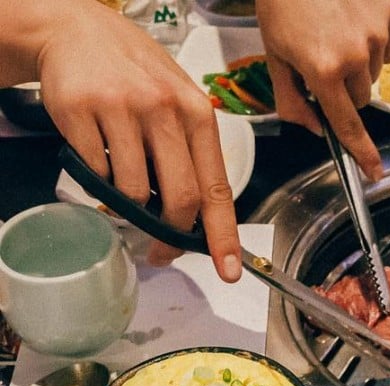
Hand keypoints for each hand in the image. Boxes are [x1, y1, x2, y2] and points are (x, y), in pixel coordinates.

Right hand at [8, 0, 242, 282]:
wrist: (78, 31)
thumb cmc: (137, 73)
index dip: (223, 234)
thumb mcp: (179, 101)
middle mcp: (165, 110)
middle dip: (171, 234)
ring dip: (127, 206)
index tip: (228, 269)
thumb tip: (199, 214)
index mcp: (198, 114)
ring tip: (122, 186)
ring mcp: (122, 110)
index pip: (217, 186)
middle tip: (161, 249)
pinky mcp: (80, 112)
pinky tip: (98, 158)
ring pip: (131, 191)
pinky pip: (94, 172)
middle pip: (179, 197)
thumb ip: (192, 151)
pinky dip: (97, 180)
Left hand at [255, 0, 389, 180]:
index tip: (375, 172)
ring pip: (375, 71)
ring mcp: (378, 32)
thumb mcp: (274, 54)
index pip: (346, 122)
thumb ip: (290, 99)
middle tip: (323, 60)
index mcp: (322, 70)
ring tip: (336, 32)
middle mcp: (355, 55)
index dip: (360, 152)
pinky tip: (353, 19)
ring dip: (359, 62)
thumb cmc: (282, 4)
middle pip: (361, 97)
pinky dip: (375, 39)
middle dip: (345, 88)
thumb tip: (313, 128)